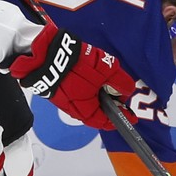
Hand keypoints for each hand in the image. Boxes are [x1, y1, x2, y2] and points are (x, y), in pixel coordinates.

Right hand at [9, 23, 135, 129]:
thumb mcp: (106, 70)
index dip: (122, 116)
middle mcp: (74, 110)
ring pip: (87, 99)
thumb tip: (126, 92)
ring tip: (104, 78)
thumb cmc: (76, 66)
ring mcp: (64, 99)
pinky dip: (87, 86)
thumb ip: (121, 82)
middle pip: (97, 110)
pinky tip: (89, 73)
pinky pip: (77, 91)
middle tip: (118, 90)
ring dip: (98, 91)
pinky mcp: (57, 88)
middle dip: (109, 101)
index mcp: (86, 111)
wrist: (43, 54)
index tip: (132, 114)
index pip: (108, 121)